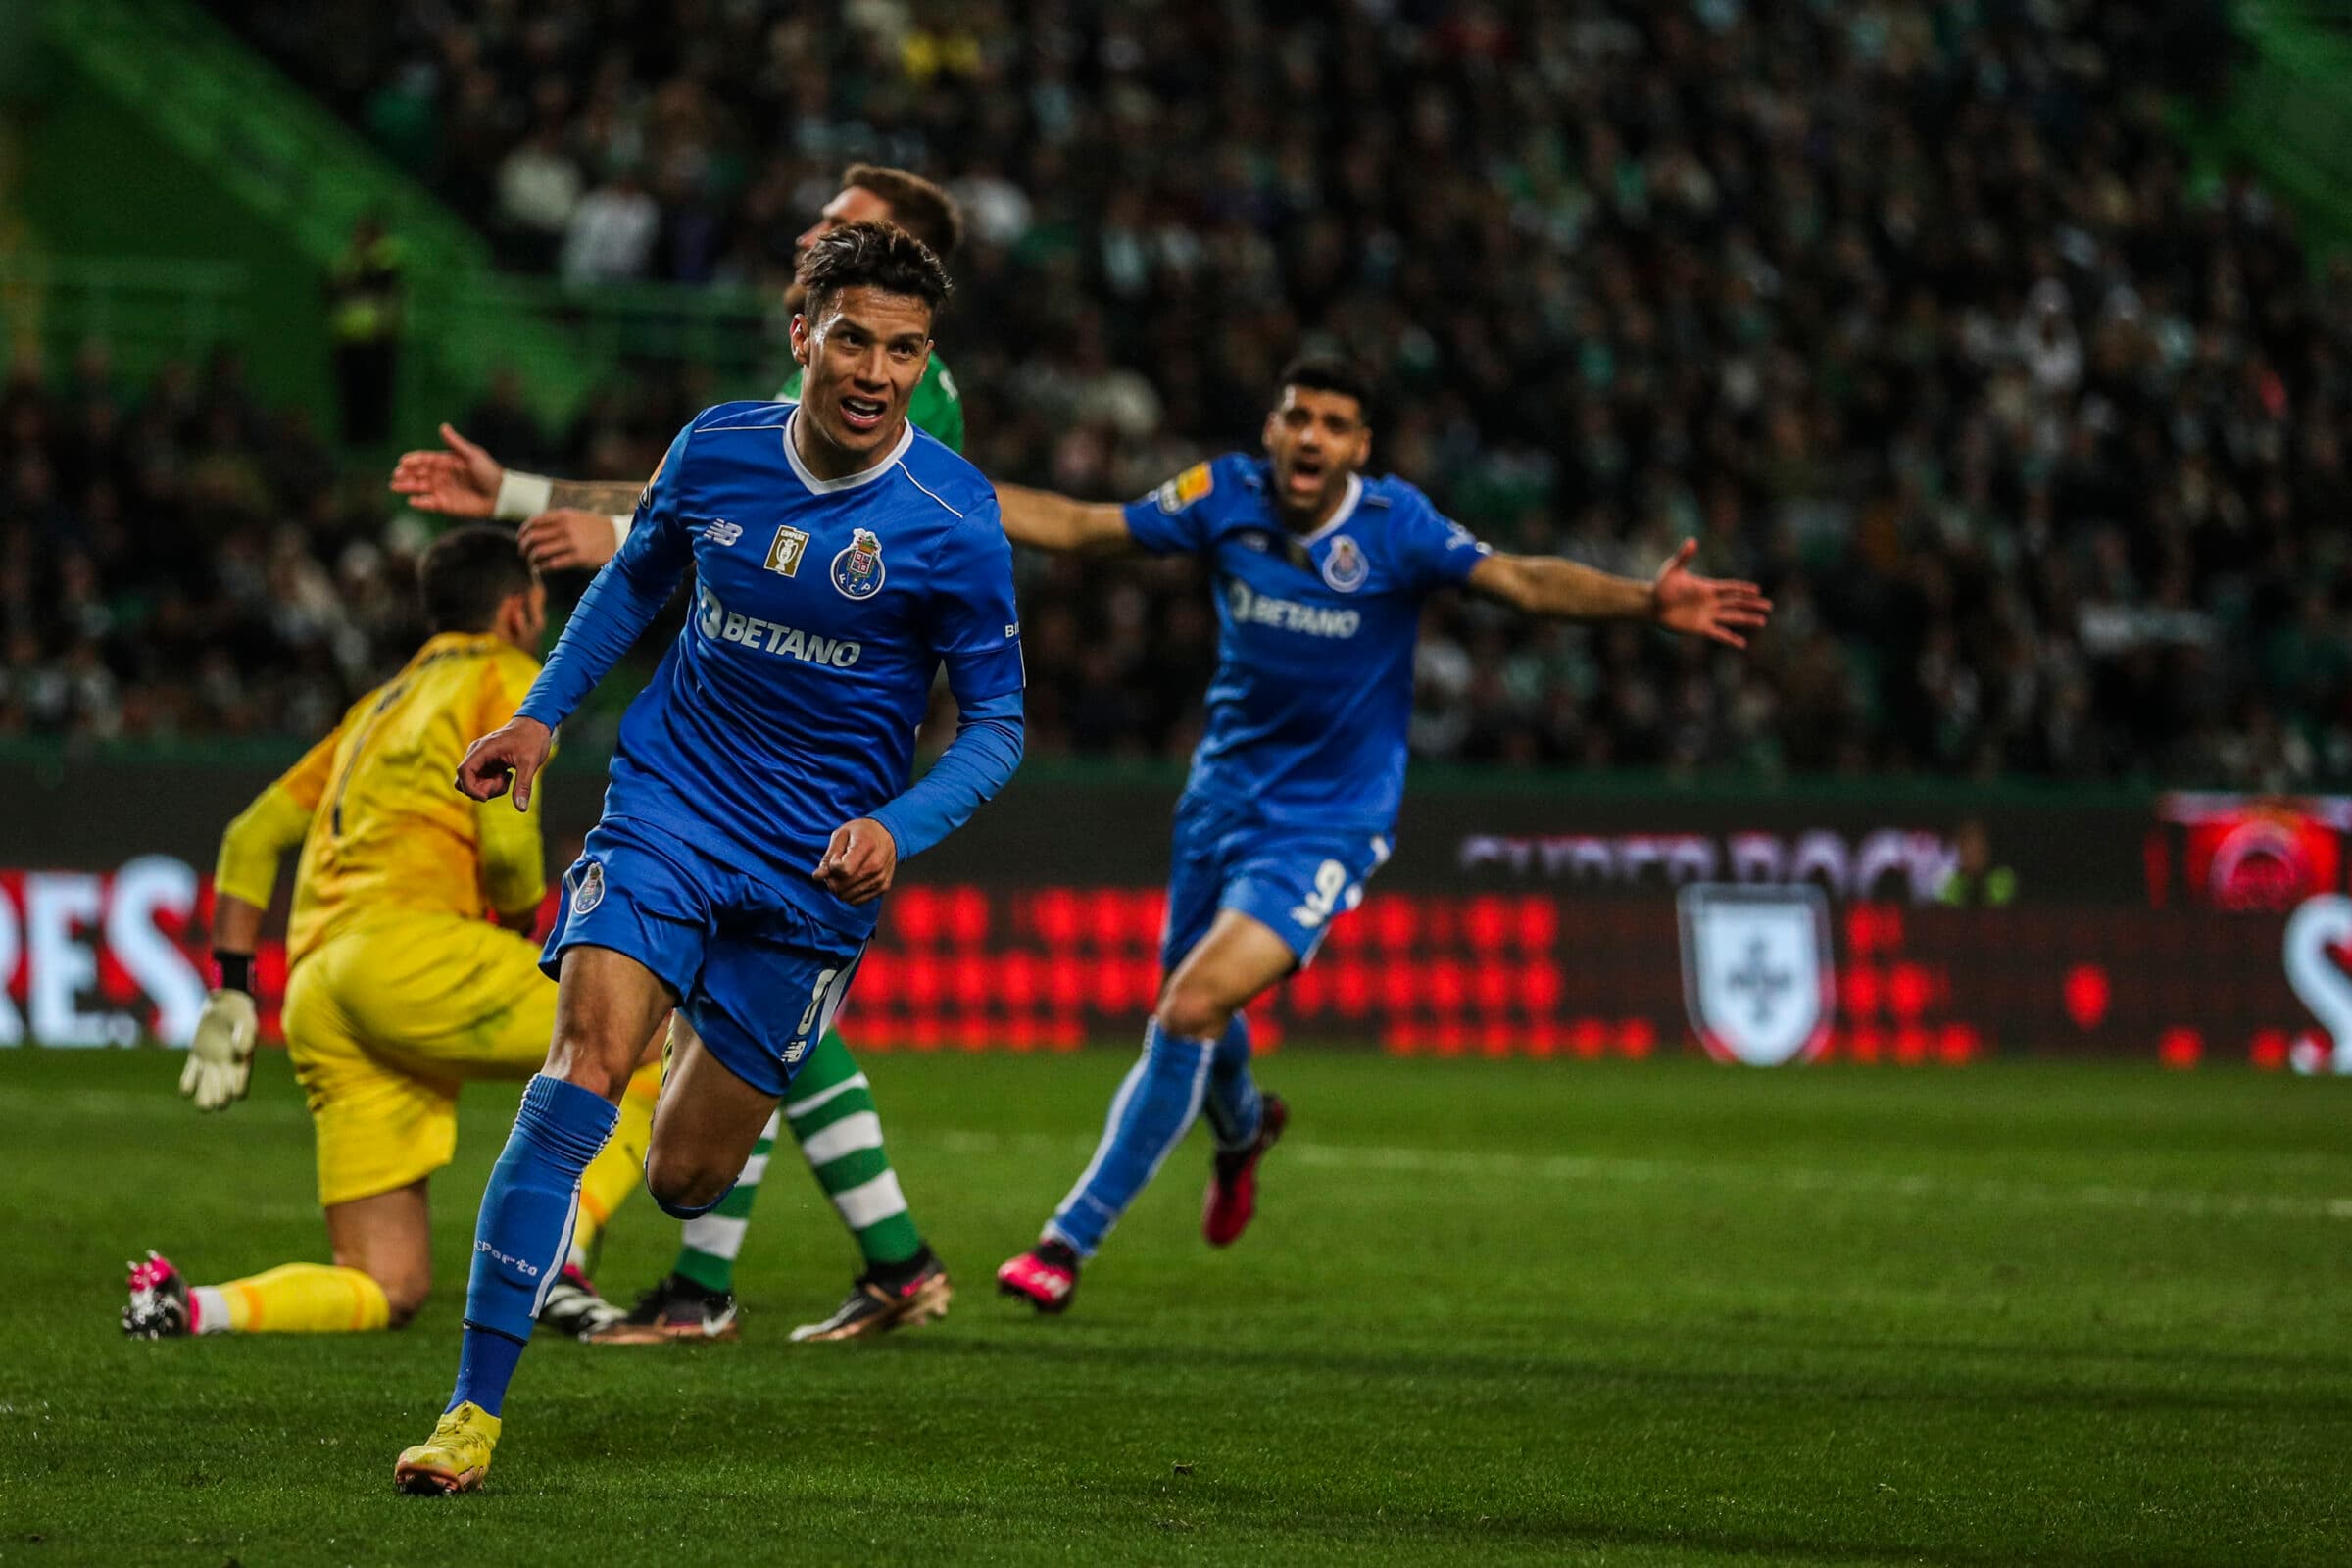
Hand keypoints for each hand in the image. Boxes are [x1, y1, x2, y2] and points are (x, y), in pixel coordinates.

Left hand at [179, 988, 256, 1110]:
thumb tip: (241, 1052)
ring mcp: (211, 1065)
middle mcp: (227, 1069)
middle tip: (214, 1088)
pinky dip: (187, 1086)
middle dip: (218, 1099)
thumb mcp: (245, 1020)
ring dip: (203, 1098)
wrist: (225, 1001)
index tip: (231, 1082)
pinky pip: (189, 1082)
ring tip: (202, 1092)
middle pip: (222, 1099)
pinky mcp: (197, 1058)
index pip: (240, 1091)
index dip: (235, 1091)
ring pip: (206, 1095)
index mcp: (242, 1065)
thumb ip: (245, 1035)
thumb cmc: (239, 1011)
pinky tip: (190, 1082)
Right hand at [388, 423, 502, 517]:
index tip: (403, 461)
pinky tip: (412, 500)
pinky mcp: (447, 505)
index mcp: (447, 462)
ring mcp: (444, 490)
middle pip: (420, 474)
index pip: (426, 460)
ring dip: (408, 486)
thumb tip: (443, 427)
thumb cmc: (490, 472)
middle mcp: (443, 476)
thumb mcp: (473, 455)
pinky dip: (421, 503)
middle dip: (406, 474)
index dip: (414, 460)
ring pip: (421, 488)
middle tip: (396, 474)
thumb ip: (456, 443)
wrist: (502, 495)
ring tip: (395, 485)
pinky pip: (430, 503)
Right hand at [456, 716, 553, 808]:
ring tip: (508, 777)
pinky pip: (482, 781)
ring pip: (474, 783)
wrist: (536, 724)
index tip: (486, 797)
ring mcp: (481, 759)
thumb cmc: (533, 739)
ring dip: (490, 788)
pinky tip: (508, 775)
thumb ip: (523, 785)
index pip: (463, 771)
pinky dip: (494, 784)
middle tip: (504, 782)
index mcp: (483, 749)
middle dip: (483, 789)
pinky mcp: (486, 763)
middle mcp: (477, 753)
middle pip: (465, 781)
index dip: (471, 788)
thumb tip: (521, 808)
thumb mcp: (530, 762)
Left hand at [520, 508, 620, 571]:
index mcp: (563, 516)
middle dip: (524, 547)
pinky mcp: (579, 557)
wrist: (617, 536)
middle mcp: (566, 528)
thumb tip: (534, 529)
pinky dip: (542, 568)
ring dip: (531, 559)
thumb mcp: (575, 517)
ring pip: (540, 552)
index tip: (520, 539)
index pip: (534, 522)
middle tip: (523, 553)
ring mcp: (572, 543)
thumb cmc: (593, 528)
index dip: (523, 532)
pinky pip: (552, 564)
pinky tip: (540, 570)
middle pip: (533, 538)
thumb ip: (556, 520)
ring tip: (532, 563)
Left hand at [814, 819, 898, 904]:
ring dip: (839, 888)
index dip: (832, 867)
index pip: (843, 870)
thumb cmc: (862, 832)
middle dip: (831, 880)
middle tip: (834, 869)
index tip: (835, 859)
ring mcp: (880, 878)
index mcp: (866, 846)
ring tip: (843, 874)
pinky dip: (849, 893)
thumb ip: (828, 856)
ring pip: (847, 896)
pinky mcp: (882, 888)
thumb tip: (818, 876)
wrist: (888, 835)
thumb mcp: (841, 835)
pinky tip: (851, 881)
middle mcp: (876, 865)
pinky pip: (856, 901)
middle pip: (842, 886)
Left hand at [1651, 540, 1772, 648]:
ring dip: (1747, 619)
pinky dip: (1730, 639)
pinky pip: (1719, 634)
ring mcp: (1707, 615)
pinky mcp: (1701, 627)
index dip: (1743, 589)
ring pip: (1732, 617)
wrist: (1652, 604)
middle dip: (1752, 604)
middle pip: (1736, 603)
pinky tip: (1742, 643)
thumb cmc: (1662, 585)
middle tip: (1768, 606)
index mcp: (1708, 587)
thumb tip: (1692, 541)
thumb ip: (1684, 556)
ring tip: (1762, 621)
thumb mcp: (1672, 569)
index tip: (1757, 590)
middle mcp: (1711, 602)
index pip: (1730, 588)